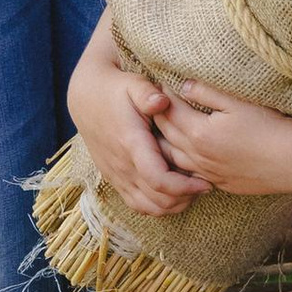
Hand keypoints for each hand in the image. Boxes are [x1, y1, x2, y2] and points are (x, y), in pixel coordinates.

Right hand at [67, 25, 204, 218]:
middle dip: (185, 198)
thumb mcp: (132, 84)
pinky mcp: (114, 178)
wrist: (86, 98)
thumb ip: (147, 93)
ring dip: (172, 205)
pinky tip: (172, 194)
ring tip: (191, 191)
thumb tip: (162, 100)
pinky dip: (156, 206)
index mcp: (131, 143)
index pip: (159, 180)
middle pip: (157, 200)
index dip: (185, 187)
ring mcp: (116, 175)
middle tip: (204, 186)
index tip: (205, 182)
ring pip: (147, 207)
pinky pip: (136, 204)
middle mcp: (122, 165)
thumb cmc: (115, 89)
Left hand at [151, 81, 291, 199]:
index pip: (168, 112)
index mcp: (199, 133)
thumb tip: (183, 86)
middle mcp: (198, 156)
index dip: (161, 96)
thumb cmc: (269, 127)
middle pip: (166, 136)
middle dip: (156, 119)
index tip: (156, 82)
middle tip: (150, 105)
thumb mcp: (238, 102)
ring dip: (163, 144)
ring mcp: (208, 173)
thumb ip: (207, 92)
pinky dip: (180, 163)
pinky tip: (182, 156)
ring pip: (173, 159)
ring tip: (159, 130)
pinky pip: (190, 174)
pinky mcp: (220, 183)